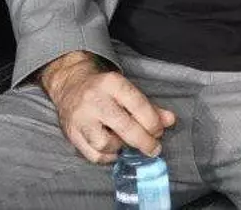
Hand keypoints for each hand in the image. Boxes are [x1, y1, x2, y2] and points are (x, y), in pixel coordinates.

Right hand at [38, 51, 176, 163]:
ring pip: (105, 144)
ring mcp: (80, 117)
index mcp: (111, 83)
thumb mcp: (127, 91)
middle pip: (125, 127)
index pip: (138, 105)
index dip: (153, 122)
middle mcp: (94, 99)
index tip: (159, 131)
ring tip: (125, 142)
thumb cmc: (104, 89)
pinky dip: (107, 156)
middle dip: (144, 141)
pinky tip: (113, 149)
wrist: (70, 84)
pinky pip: (93, 155)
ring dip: (120, 148)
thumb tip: (170, 121)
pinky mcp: (71, 133)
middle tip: (153, 148)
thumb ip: (150, 107)